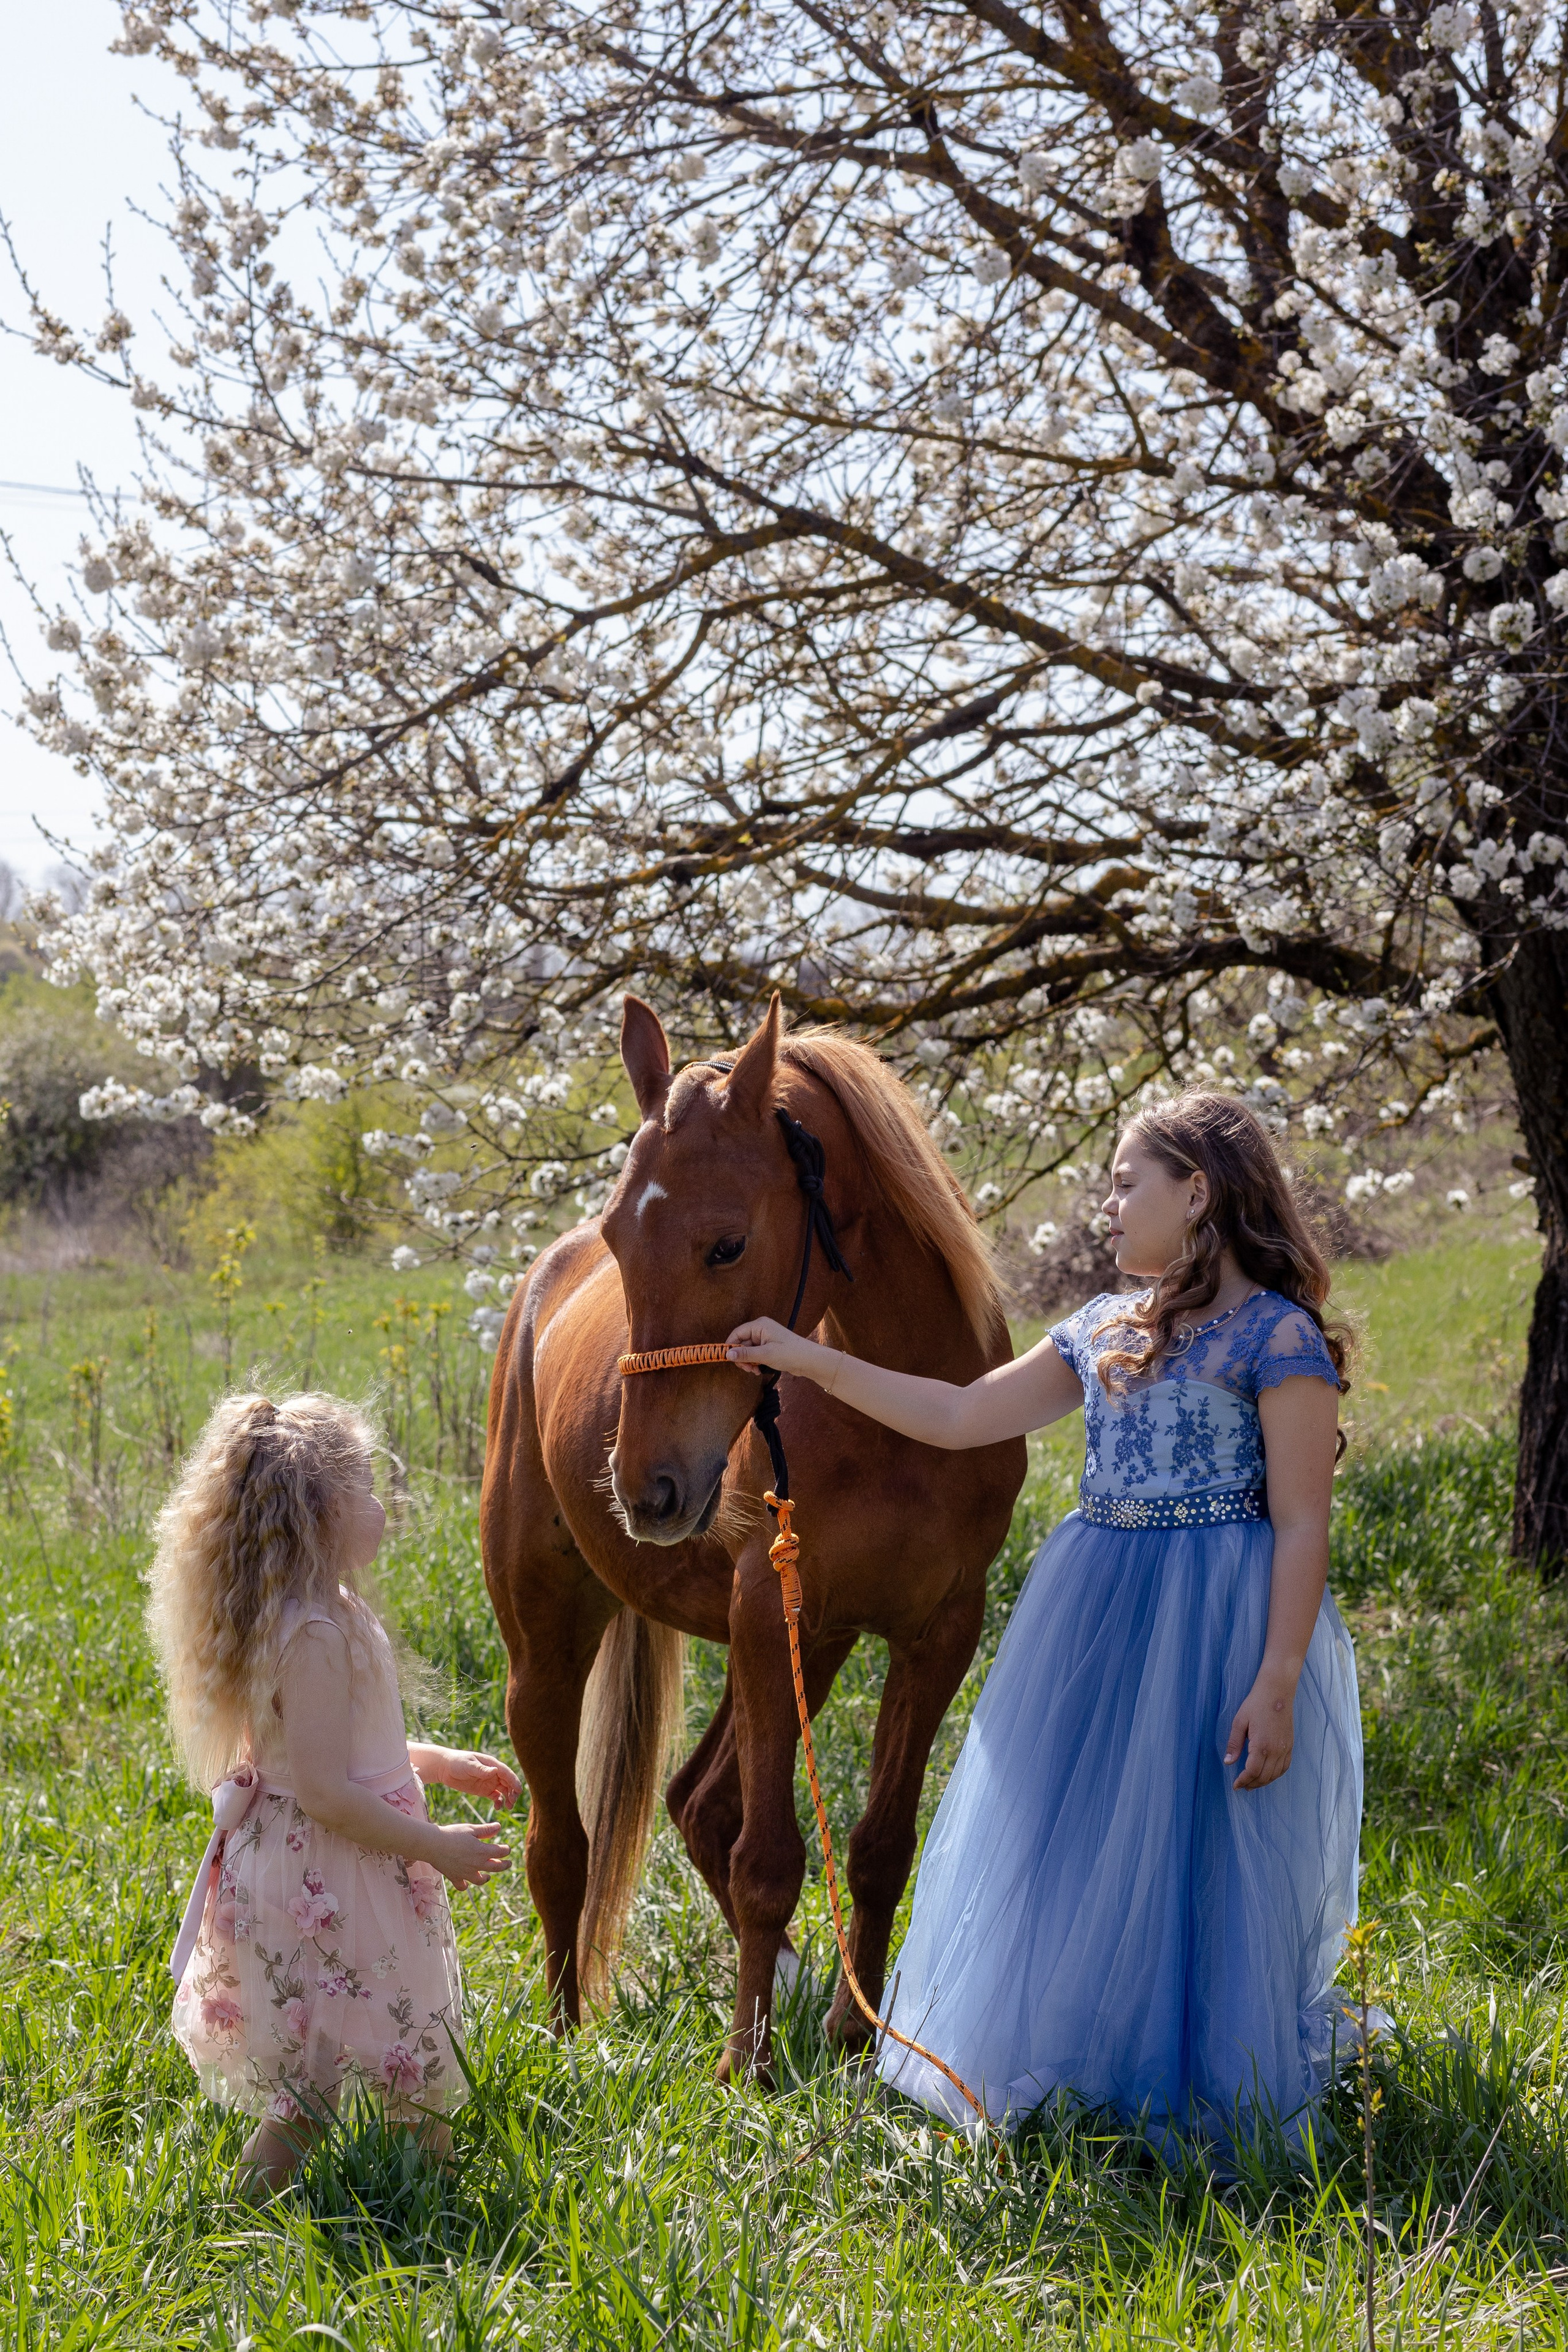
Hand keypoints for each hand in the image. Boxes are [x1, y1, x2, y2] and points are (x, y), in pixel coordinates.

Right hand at [432, 1821, 510, 1888]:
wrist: (434, 1845)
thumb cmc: (452, 1834)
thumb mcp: (471, 1829)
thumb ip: (486, 1830)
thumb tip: (499, 1827)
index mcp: (482, 1851)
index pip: (500, 1852)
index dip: (505, 1850)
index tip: (507, 1849)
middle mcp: (476, 1865)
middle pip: (495, 1867)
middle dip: (503, 1865)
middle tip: (508, 1864)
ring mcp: (466, 1873)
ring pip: (480, 1880)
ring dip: (486, 1878)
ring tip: (488, 1876)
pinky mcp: (455, 1877)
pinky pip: (462, 1886)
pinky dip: (465, 1885)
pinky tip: (466, 1883)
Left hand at [435, 1748, 520, 1807]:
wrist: (445, 1768)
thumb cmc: (457, 1762)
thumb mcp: (469, 1765)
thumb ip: (481, 1770)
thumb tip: (495, 1771)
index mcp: (491, 1764)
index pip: (506, 1773)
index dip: (514, 1781)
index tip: (519, 1791)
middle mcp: (493, 1773)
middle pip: (508, 1782)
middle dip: (512, 1792)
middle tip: (512, 1802)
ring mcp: (489, 1782)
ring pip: (504, 1790)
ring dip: (508, 1798)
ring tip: (507, 1807)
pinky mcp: (484, 1790)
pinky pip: (495, 1797)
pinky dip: (499, 1802)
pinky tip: (497, 1808)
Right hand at [725, 1317, 816, 1377]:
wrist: (809, 1360)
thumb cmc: (790, 1353)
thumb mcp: (765, 1354)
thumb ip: (745, 1354)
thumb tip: (727, 1354)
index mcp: (760, 1325)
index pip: (737, 1333)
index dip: (730, 1345)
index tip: (727, 1359)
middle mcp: (761, 1329)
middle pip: (742, 1343)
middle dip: (742, 1357)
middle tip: (747, 1369)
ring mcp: (765, 1338)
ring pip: (748, 1350)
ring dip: (748, 1362)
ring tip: (754, 1371)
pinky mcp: (769, 1347)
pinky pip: (756, 1354)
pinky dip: (755, 1362)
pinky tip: (758, 1370)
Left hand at [1225, 1669, 1295, 1788]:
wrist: (1277, 1692)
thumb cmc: (1256, 1704)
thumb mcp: (1239, 1722)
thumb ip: (1234, 1743)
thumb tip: (1228, 1762)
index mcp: (1261, 1746)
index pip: (1252, 1772)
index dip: (1243, 1781)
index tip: (1235, 1785)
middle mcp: (1276, 1750)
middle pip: (1264, 1776)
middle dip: (1252, 1784)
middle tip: (1242, 1786)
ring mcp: (1285, 1748)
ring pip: (1275, 1774)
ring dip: (1264, 1782)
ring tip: (1253, 1784)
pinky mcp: (1290, 1745)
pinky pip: (1285, 1767)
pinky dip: (1276, 1775)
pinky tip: (1268, 1775)